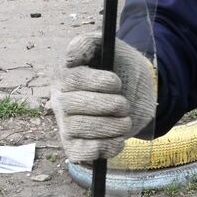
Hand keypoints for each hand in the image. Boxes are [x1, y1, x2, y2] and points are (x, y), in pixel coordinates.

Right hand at [50, 35, 155, 163]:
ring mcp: (65, 126)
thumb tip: (70, 54)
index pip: (73, 80)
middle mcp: (59, 102)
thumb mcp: (108, 46)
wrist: (136, 93)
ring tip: (125, 119)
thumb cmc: (120, 67)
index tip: (117, 82)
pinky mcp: (75, 147)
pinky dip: (105, 147)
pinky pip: (82, 153)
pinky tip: (119, 138)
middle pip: (72, 106)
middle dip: (106, 105)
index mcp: (64, 76)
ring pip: (78, 129)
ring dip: (110, 125)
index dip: (98, 82)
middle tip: (124, 104)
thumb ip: (88, 42)